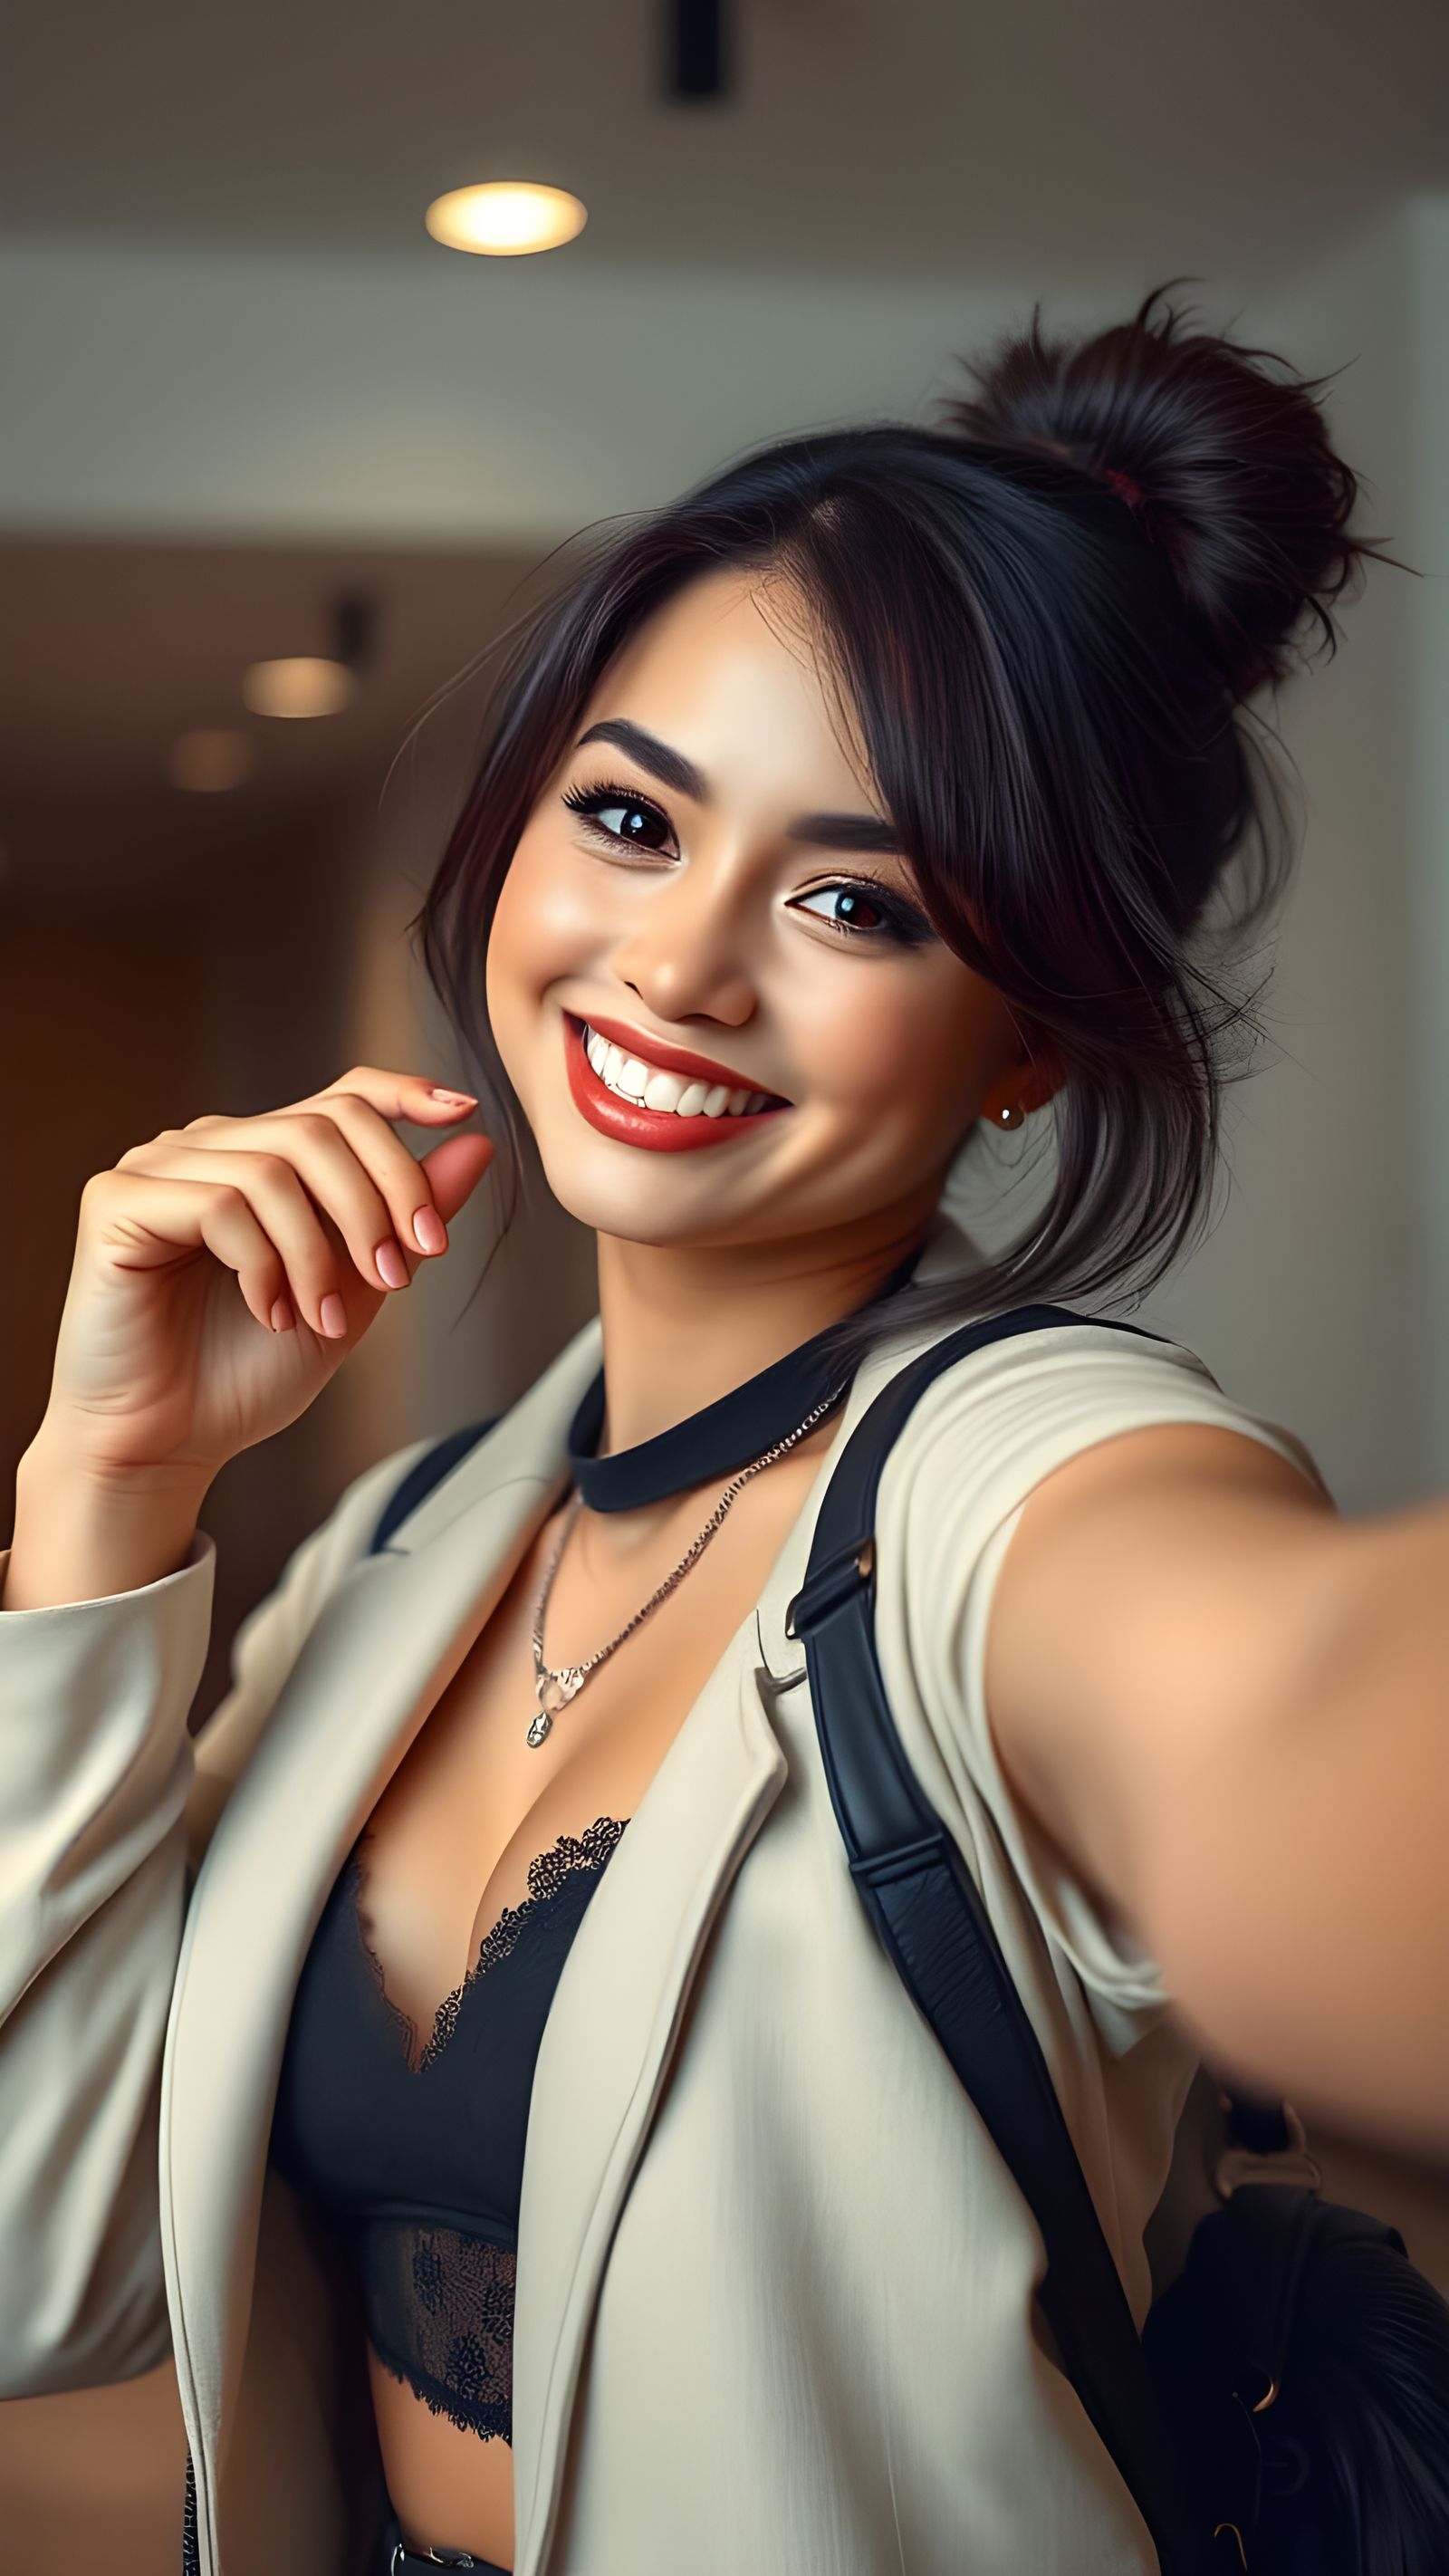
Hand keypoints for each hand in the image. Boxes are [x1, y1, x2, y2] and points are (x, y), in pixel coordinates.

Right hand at [28, 1066, 494, 1494]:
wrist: (167, 1443)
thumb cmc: (247, 1372)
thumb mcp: (356, 1289)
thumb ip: (407, 1217)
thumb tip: (476, 1144)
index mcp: (263, 1157)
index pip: (340, 1097)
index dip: (404, 1093)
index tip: (463, 1113)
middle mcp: (209, 1147)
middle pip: (321, 1126)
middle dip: (378, 1199)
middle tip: (397, 1275)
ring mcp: (158, 1167)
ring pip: (274, 1170)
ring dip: (319, 1253)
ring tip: (324, 1318)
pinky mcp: (117, 1201)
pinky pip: (219, 1204)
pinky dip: (263, 1266)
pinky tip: (270, 1315)